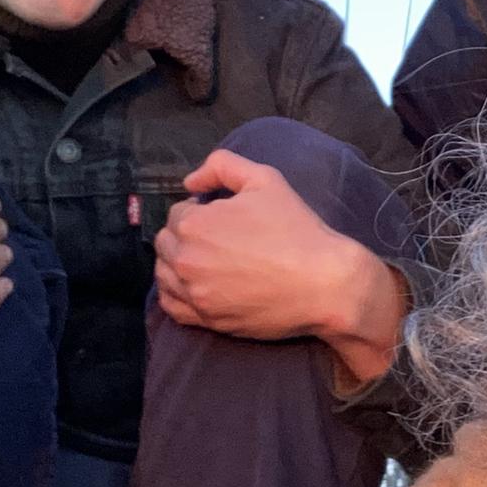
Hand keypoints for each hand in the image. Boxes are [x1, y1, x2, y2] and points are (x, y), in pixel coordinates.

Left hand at [154, 149, 408, 387]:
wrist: (322, 283)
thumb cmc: (296, 229)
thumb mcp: (265, 179)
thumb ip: (222, 166)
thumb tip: (190, 182)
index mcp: (195, 224)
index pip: (177, 212)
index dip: (199, 211)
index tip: (222, 218)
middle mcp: (186, 260)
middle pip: (166, 242)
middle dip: (185, 235)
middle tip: (217, 238)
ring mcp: (194, 294)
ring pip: (164, 274)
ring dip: (177, 263)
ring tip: (206, 261)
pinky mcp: (206, 320)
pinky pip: (171, 306)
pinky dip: (175, 293)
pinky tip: (193, 285)